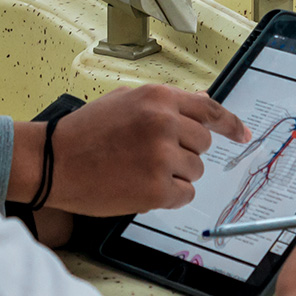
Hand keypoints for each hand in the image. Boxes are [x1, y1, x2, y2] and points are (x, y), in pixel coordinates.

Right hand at [8, 85, 249, 214]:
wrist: (52, 162)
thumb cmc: (85, 132)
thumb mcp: (125, 102)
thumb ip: (165, 103)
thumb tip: (202, 101)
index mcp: (157, 98)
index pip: (209, 110)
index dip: (231, 124)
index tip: (243, 135)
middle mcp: (164, 124)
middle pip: (203, 144)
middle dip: (185, 152)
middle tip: (153, 156)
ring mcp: (161, 158)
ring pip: (195, 171)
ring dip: (175, 175)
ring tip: (139, 170)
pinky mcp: (156, 189)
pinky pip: (184, 195)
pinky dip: (169, 196)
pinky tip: (141, 187)